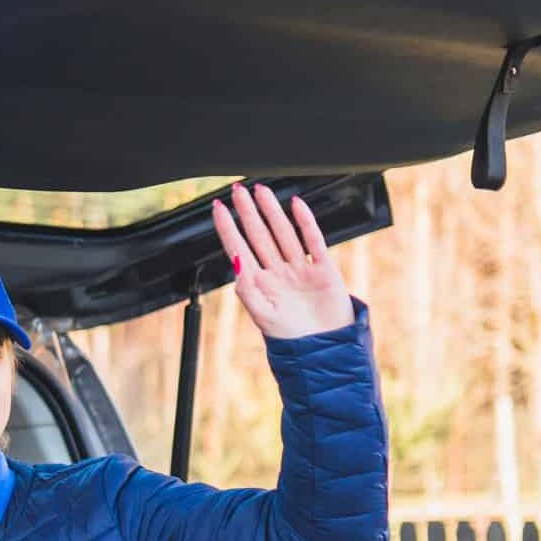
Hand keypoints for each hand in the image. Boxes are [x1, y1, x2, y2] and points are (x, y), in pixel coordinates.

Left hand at [211, 183, 354, 339]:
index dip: (227, 228)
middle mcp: (278, 272)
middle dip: (247, 212)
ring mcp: (300, 269)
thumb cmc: (290, 339)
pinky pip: (313, 241)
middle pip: (260, 235)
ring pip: (283, 233)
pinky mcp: (323, 270)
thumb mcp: (262, 315)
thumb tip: (235, 260)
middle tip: (237, 190)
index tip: (216, 208)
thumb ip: (247, 288)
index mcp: (260, 283)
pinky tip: (296, 205)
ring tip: (260, 191)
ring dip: (272, 212)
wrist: (324, 351)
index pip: (239, 248)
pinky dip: (305, 223)